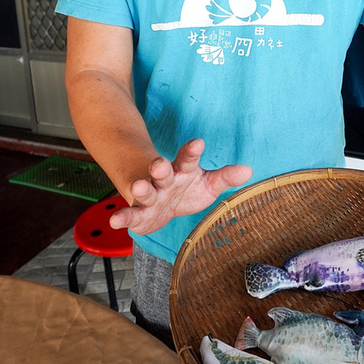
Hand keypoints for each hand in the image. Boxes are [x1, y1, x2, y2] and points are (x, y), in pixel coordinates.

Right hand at [109, 138, 252, 233]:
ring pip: (145, 192)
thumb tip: (248, 170)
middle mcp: (164, 180)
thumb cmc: (187, 189)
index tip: (198, 143)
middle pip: (162, 172)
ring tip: (139, 188)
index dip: (191, 151)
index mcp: (182, 170)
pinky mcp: (139, 214)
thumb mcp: (208, 183)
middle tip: (160, 165)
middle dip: (160, 168)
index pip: (188, 159)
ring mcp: (150, 196)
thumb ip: (225, 177)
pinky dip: (122, 217)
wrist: (162, 204)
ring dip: (142, 190)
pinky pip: (130, 214)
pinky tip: (115, 221)